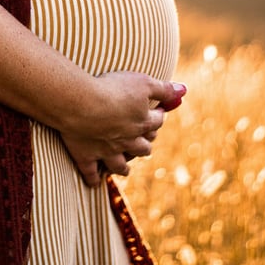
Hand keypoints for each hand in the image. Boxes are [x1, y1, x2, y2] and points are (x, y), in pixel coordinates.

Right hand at [58, 73, 186, 186]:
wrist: (81, 104)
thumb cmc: (113, 89)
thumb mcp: (143, 82)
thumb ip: (163, 89)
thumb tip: (183, 91)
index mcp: (142, 122)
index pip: (156, 122)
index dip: (158, 116)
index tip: (158, 112)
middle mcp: (127, 140)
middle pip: (142, 148)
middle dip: (145, 145)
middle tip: (144, 141)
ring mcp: (106, 151)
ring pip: (120, 164)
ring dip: (124, 166)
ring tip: (125, 167)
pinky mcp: (86, 155)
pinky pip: (91, 172)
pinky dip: (93, 178)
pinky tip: (94, 182)